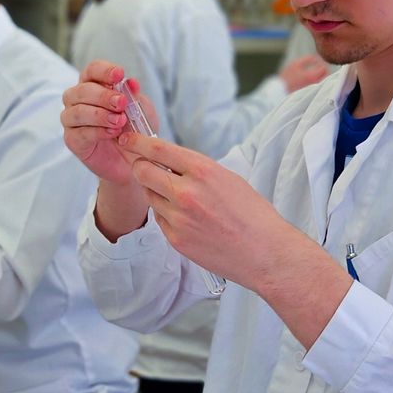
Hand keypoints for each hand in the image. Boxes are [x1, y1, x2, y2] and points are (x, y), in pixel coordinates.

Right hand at [61, 60, 157, 187]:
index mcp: (94, 86)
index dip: (104, 70)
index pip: (92, 70)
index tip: (119, 75)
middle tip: (121, 103)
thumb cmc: (135, 131)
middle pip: (82, 90)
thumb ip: (135, 97)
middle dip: (103, 95)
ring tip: (119, 121)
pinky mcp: (73, 140)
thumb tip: (131, 83)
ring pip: (77, 111)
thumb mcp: (142, 111)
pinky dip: (98, 131)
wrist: (134, 161)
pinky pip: (80, 133)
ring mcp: (72, 121)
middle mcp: (78, 100)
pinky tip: (113, 133)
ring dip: (100, 114)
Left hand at [124, 133, 351, 345]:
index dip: (137, 142)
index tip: (128, 139)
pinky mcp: (176, 239)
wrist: (264, 253)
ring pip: (149, 197)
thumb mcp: (228, 179)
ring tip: (182, 200)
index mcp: (203, 171)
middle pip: (142, 171)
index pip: (157, 149)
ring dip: (157, 193)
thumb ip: (196, 170)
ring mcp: (179, 218)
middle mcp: (186, 193)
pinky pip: (160, 220)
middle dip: (141, 167)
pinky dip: (168, 216)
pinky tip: (189, 220)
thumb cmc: (252, 215)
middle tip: (146, 168)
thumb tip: (169, 162)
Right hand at [282, 53, 327, 93]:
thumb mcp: (296, 63)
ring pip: (323, 82)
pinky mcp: (310, 94)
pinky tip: (309, 80)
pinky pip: (318, 86)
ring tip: (313, 73)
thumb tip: (316, 58)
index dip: (322, 63)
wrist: (280, 91)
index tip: (316, 62)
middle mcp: (315, 84)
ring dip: (320, 76)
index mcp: (312, 76)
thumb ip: (308, 58)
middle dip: (323, 70)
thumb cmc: (287, 77)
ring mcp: (313, 90)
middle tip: (317, 67)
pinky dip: (317, 82)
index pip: (325, 68)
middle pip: (326, 76)